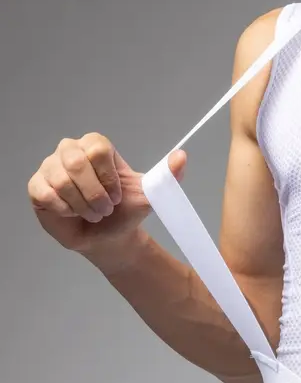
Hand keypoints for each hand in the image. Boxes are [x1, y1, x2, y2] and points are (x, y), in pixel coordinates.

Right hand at [28, 133, 186, 257]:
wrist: (108, 236)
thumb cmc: (125, 210)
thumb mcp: (150, 193)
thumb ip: (167, 174)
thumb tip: (181, 156)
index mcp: (96, 146)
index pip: (97, 149)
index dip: (108, 176)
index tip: (117, 195)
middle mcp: (70, 150)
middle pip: (76, 163)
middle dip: (95, 193)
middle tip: (105, 208)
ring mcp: (50, 167)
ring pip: (62, 181)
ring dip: (82, 205)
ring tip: (92, 213)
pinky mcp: (36, 187)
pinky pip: (47, 194)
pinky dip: (65, 210)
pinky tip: (73, 214)